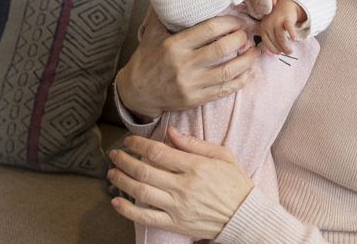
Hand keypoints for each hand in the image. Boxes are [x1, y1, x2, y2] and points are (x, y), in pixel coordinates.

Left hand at [107, 128, 252, 240]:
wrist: (244, 215)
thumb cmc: (234, 182)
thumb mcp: (222, 155)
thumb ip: (195, 144)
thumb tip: (171, 132)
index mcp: (196, 167)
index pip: (159, 152)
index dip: (139, 144)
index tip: (130, 140)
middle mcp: (184, 187)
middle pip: (145, 171)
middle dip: (125, 160)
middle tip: (115, 153)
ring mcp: (178, 207)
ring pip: (141, 192)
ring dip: (121, 181)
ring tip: (112, 172)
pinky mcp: (175, 224)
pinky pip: (146, 218)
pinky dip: (128, 210)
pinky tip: (116, 201)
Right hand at [116, 11, 259, 119]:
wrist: (136, 93)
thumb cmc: (147, 58)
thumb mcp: (151, 33)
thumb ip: (164, 12)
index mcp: (174, 45)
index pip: (210, 29)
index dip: (230, 23)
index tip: (238, 20)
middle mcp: (183, 65)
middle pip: (222, 49)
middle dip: (241, 38)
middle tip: (248, 33)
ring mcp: (190, 84)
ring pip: (228, 71)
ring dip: (247, 60)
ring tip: (255, 51)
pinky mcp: (195, 99)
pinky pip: (224, 90)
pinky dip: (241, 81)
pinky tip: (249, 72)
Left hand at [259, 0, 305, 54]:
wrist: (285, 5)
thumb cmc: (277, 20)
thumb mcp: (271, 28)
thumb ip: (271, 38)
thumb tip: (272, 54)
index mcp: (263, 27)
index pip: (266, 41)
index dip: (272, 49)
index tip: (277, 53)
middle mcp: (268, 24)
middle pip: (274, 40)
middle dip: (281, 48)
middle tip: (287, 53)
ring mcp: (277, 20)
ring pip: (281, 37)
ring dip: (286, 46)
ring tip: (290, 52)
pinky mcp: (286, 18)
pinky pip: (289, 28)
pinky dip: (292, 34)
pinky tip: (295, 39)